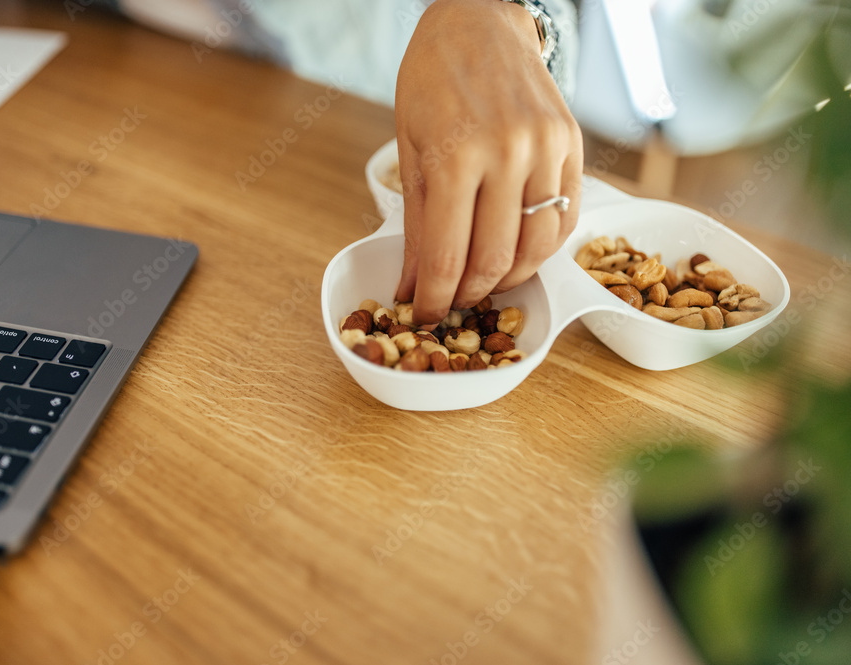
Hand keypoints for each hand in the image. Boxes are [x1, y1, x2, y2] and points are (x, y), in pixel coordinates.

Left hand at [394, 0, 582, 324]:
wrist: (480, 23)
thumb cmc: (432, 83)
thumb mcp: (410, 150)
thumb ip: (417, 224)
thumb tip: (413, 286)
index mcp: (455, 155)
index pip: (448, 257)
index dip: (435, 299)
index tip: (425, 315)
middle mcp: (508, 154)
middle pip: (495, 260)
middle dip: (469, 295)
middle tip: (453, 302)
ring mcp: (547, 149)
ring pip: (537, 248)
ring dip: (510, 278)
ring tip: (485, 281)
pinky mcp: (573, 145)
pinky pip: (566, 219)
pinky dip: (544, 249)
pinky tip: (519, 253)